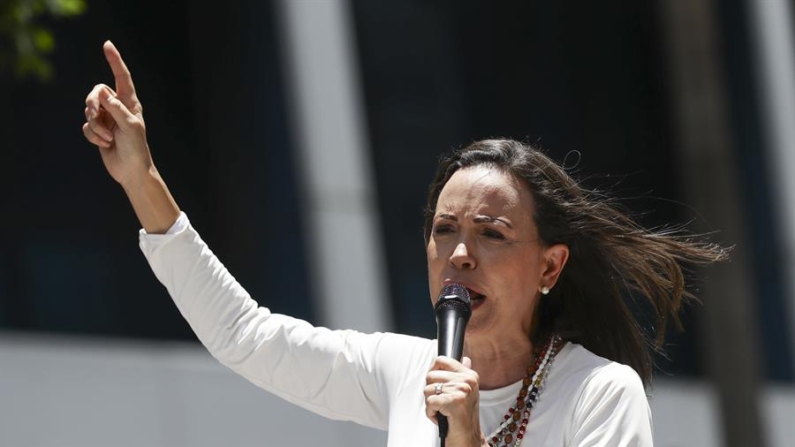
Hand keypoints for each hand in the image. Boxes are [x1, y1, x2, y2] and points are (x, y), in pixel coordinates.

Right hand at [82, 41, 152, 188]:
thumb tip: (103, 93)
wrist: (131, 170)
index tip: (107, 45)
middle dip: (92, 104)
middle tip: (95, 115)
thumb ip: (117, 108)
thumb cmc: (136, 148)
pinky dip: (93, 135)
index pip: (122, 77)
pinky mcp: (97, 130)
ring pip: (88, 111)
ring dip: (95, 126)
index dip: (115, 61)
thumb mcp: (130, 126)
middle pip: (96, 93)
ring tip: (108, 137)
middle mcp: (117, 107)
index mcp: (129, 103)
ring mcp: (106, 119)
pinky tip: (104, 144)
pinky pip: (86, 126)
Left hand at [425, 356, 487, 446]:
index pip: (441, 360)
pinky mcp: (454, 402)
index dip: (433, 373)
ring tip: (444, 411)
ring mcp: (461, 391)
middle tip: (443, 404)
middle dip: (431, 392)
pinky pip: (429, 402)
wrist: (469, 439)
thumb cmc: (463, 417)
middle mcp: (467, 380)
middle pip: (430, 376)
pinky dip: (431, 413)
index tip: (438, 385)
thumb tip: (465, 358)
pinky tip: (441, 418)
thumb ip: (462, 374)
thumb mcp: (467, 392)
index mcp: (470, 375)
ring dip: (431, 404)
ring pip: (427, 390)